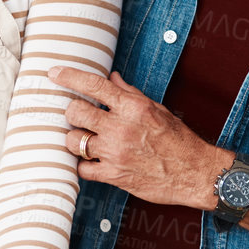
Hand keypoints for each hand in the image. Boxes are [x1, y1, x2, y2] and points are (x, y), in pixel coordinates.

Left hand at [49, 67, 224, 209]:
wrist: (195, 173)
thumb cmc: (178, 140)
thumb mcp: (157, 109)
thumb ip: (130, 94)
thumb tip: (112, 79)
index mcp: (132, 107)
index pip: (94, 85)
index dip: (69, 76)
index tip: (54, 73)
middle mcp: (120, 128)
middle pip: (75, 112)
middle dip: (73, 112)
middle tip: (80, 117)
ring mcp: (114, 152)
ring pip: (73, 141)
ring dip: (75, 139)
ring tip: (86, 139)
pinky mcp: (113, 175)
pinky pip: (82, 168)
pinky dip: (84, 164)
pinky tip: (92, 160)